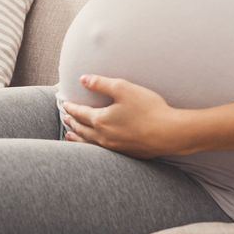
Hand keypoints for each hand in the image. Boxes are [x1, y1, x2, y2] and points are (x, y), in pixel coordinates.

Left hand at [61, 75, 181, 159]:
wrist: (169, 133)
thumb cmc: (148, 108)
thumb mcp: (123, 89)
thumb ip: (100, 83)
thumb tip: (83, 79)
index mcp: (101, 120)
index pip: (80, 113)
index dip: (71, 107)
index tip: (65, 104)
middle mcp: (104, 136)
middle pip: (82, 129)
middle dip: (72, 122)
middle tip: (65, 118)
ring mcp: (114, 148)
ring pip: (89, 143)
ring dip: (77, 138)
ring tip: (70, 136)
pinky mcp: (125, 154)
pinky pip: (100, 151)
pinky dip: (90, 147)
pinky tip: (94, 145)